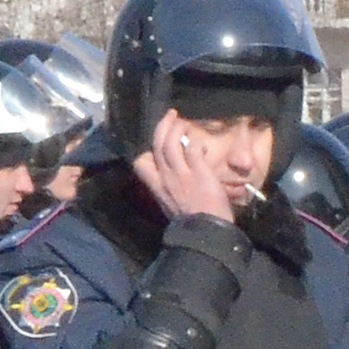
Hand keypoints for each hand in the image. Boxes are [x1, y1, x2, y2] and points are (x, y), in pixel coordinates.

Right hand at [131, 108, 260, 228]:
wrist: (206, 233)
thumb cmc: (193, 223)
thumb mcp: (173, 207)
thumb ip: (172, 191)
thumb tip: (175, 181)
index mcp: (157, 188)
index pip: (141, 164)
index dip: (144, 151)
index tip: (153, 143)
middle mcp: (166, 178)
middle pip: (157, 145)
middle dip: (163, 126)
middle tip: (171, 115)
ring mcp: (181, 174)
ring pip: (171, 143)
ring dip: (177, 128)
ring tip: (183, 122)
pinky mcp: (199, 172)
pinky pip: (193, 149)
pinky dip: (195, 143)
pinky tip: (201, 144)